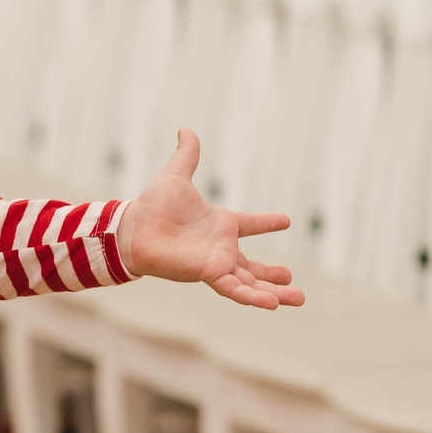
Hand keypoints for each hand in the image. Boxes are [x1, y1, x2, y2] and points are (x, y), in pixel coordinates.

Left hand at [119, 130, 304, 309]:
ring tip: (298, 299)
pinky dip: (253, 296)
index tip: (286, 221)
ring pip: (251, 283)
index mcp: (220, 224)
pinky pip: (235, 288)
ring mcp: (216, 262)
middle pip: (253, 267)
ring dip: (274, 292)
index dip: (267, 222)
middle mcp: (221, 247)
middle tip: (292, 281)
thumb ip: (187, 155)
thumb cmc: (152, 206)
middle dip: (272, 276)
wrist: (133, 227)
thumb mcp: (176, 176)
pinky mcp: (209, 273)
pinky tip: (272, 303)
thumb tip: (185, 129)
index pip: (250, 224)